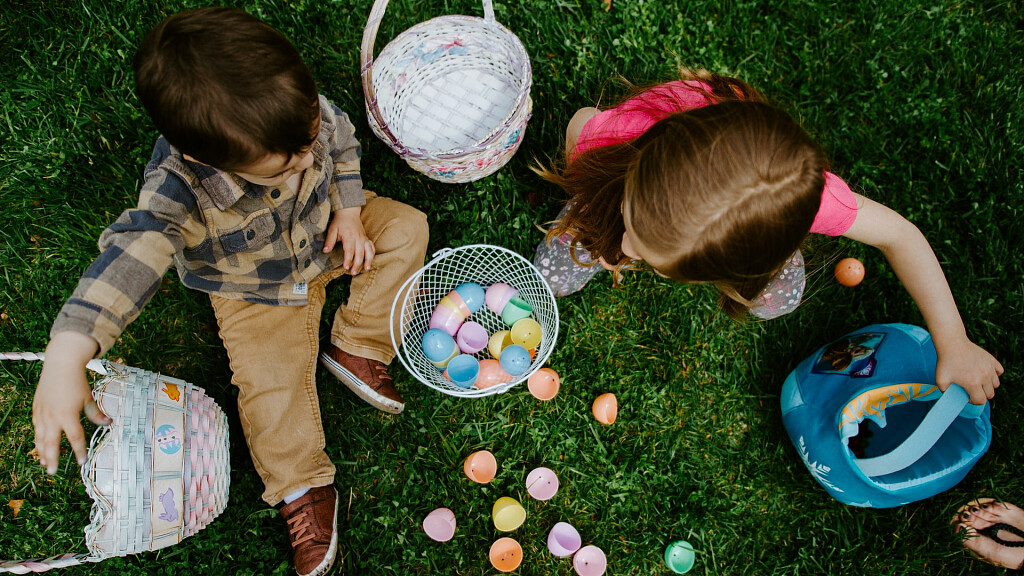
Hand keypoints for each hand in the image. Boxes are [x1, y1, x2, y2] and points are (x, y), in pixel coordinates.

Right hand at [32, 331, 109, 473]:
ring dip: (42, 452)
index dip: (79, 451)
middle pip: (51, 444)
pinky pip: (36, 428)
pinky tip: (39, 445)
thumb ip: (96, 413)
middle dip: (52, 459)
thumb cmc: (76, 381)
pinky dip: (37, 439)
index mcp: (68, 415)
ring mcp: (42, 413)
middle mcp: (52, 417)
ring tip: (44, 463)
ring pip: (40, 438)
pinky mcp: (36, 409)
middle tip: (52, 472)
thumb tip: (108, 423)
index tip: (81, 461)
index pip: (75, 438)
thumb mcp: (88, 398)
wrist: (60, 364)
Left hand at [323, 207, 374, 273]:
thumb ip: (329, 241)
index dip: (348, 259)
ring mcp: (364, 238)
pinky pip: (372, 247)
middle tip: (353, 273)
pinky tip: (370, 261)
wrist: (349, 212)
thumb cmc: (340, 222)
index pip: (349, 250)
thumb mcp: (332, 230)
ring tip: (366, 269)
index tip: (346, 267)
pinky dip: (372, 255)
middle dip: (357, 264)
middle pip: (360, 253)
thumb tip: (325, 251)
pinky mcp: (366, 238)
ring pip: (368, 251)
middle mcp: (358, 238)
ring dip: (368, 260)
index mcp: (349, 236)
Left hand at [934, 336, 1002, 404]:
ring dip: (988, 385)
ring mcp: (990, 368)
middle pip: (990, 394)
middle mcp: (984, 377)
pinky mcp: (992, 360)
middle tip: (972, 390)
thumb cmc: (945, 362)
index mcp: (973, 384)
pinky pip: (999, 372)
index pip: (981, 401)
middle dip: (981, 395)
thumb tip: (952, 398)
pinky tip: (985, 373)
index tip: (968, 396)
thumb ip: (946, 392)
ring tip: (978, 381)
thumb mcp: (940, 380)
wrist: (952, 344)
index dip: (974, 401)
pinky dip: (994, 374)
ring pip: (996, 384)